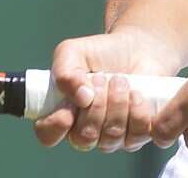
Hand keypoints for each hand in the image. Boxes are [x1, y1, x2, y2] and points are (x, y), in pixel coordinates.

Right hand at [32, 28, 178, 152]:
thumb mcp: (73, 52)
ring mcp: (110, 138)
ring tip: (120, 79)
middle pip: (85, 137)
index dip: (56, 126)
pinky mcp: (136, 135)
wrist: (136, 48)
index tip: (69, 107)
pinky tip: (137, 94)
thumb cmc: (100, 53)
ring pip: (111, 137)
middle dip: (96, 104)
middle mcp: (84, 132)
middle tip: (102, 77)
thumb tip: (82, 97)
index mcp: (61, 115)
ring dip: (117, 103)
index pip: (49, 135)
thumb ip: (65, 72)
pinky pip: (138, 136)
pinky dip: (139, 113)